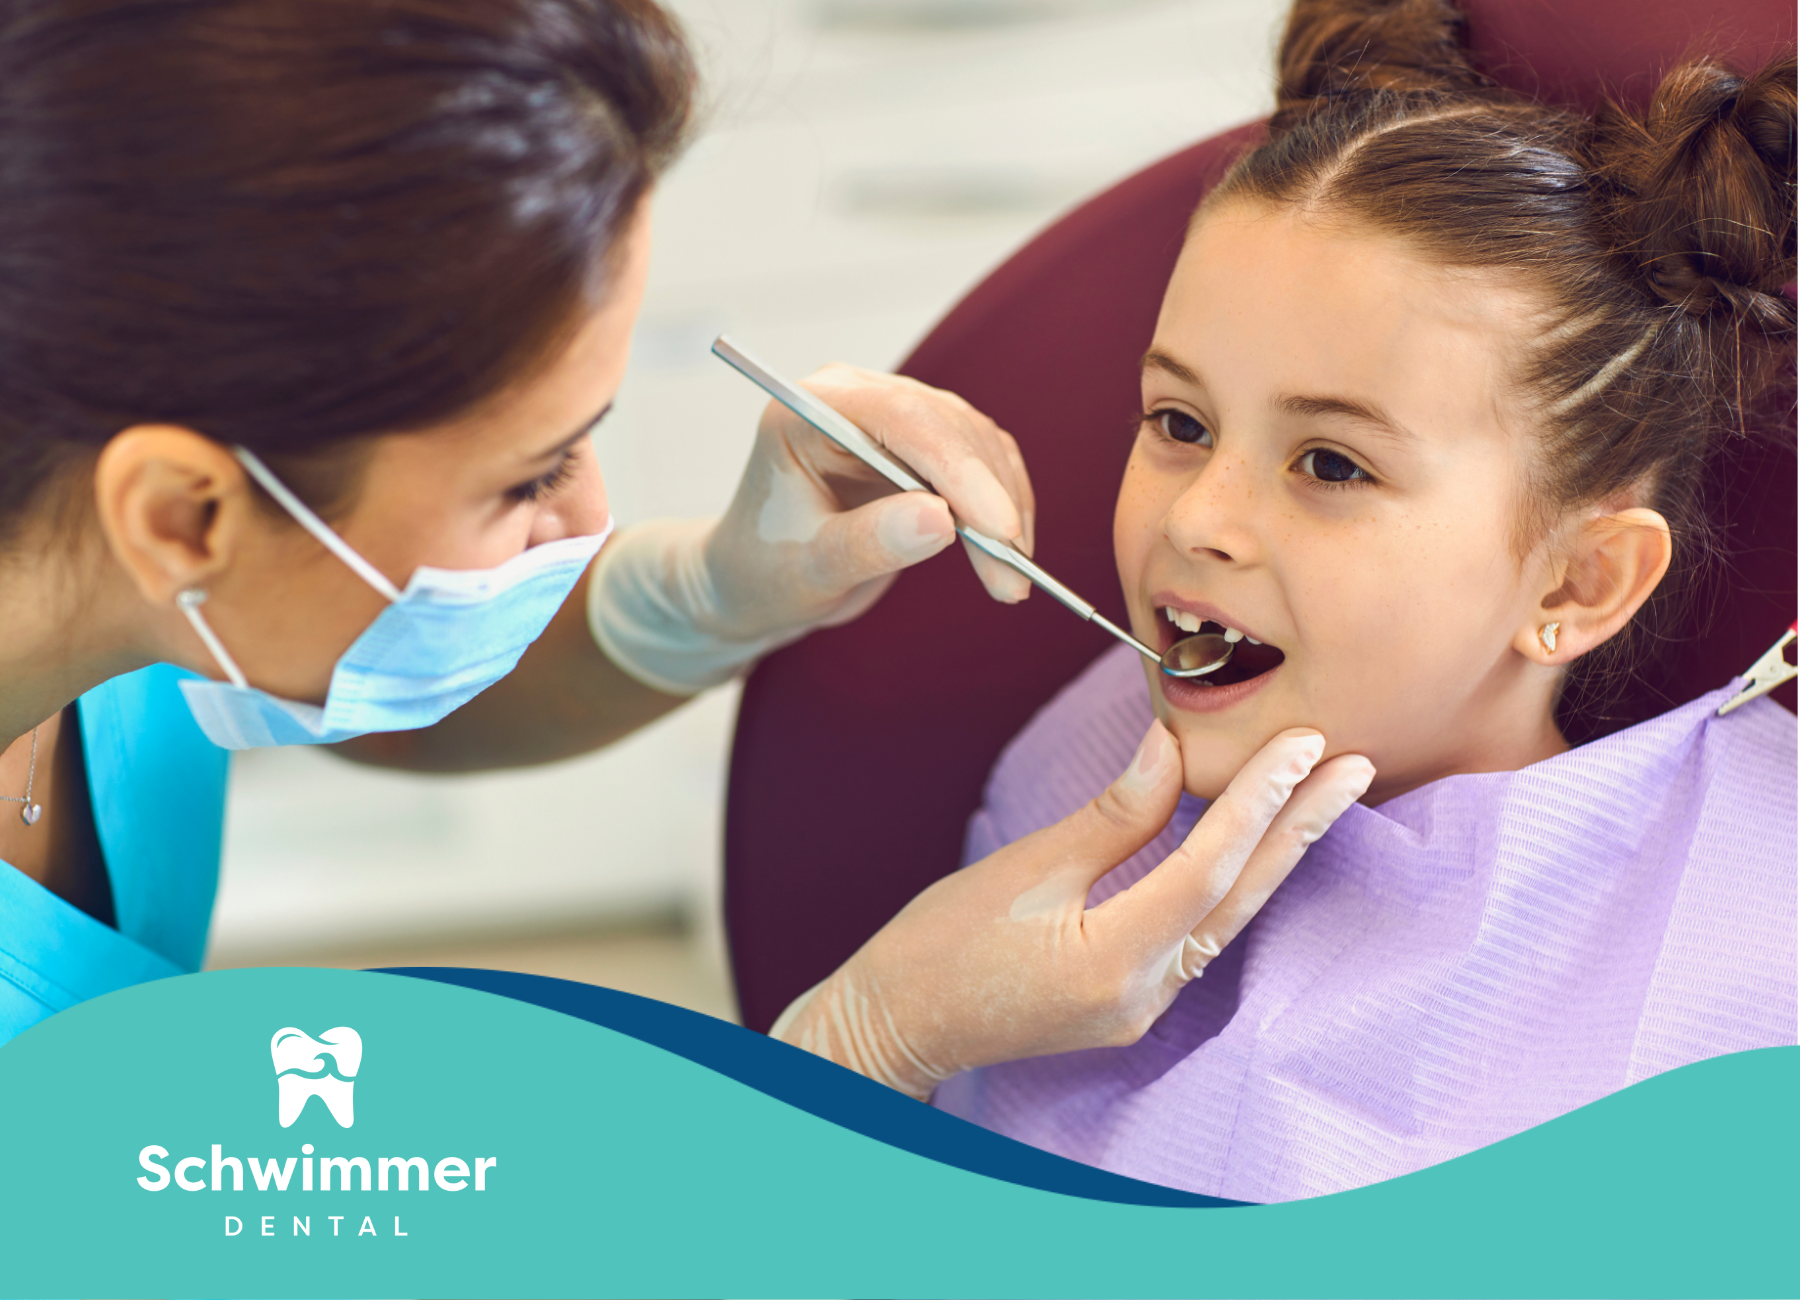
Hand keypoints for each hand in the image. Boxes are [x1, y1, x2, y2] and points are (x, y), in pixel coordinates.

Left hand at [586, 366, 1034, 693]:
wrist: (754, 583)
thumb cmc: (762, 572)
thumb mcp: (808, 571)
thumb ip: (869, 542)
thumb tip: (942, 520)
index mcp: (809, 409)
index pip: (901, 417)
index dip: (958, 470)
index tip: (998, 531)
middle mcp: (854, 396)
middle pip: (948, 427)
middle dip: (989, 502)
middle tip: (1012, 577)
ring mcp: (891, 416)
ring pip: (976, 443)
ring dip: (1005, 509)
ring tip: (1011, 581)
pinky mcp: (921, 445)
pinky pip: (983, 463)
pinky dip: (1004, 507)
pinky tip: (1009, 556)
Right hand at [770, 723, 1375, 1099]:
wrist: (895, 1023)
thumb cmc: (940, 944)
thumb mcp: (1025, 866)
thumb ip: (1113, 814)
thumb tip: (1173, 748)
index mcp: (1113, 961)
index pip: (1211, 867)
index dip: (1260, 798)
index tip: (1305, 742)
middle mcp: (1143, 997)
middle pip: (1242, 899)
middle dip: (1301, 826)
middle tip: (1356, 764)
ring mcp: (1141, 1011)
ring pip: (1228, 919)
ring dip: (1276, 854)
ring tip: (1321, 794)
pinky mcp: (1131, 1006)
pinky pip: (1198, 935)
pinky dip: (1229, 883)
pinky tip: (1251, 844)